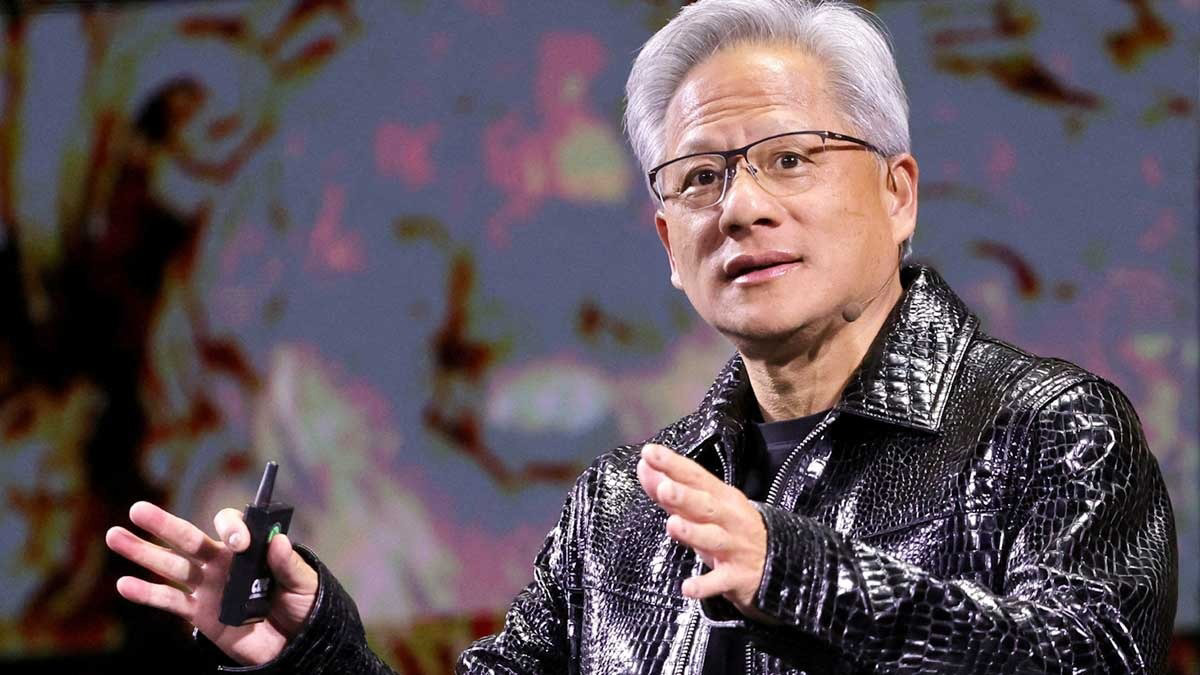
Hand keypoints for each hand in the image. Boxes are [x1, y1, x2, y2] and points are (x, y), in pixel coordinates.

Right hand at [105, 501, 317, 665]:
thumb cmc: (304, 606)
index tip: (238, 543)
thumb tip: (277, 539)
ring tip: (114, 535)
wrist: (297, 644)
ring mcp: (208, 587)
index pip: (231, 526)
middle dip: (163, 525)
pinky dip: (147, 594)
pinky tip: (124, 584)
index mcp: (249, 550)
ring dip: (143, 552)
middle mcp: (222, 563)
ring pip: (170, 566)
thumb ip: (288, 564)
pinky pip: (170, 602)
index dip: (232, 528)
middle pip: (188, 539)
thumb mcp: (304, 583)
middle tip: (137, 509)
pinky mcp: (200, 614)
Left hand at [637, 443, 767, 614]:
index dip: (673, 464)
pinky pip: (719, 582)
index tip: (650, 453)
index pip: (695, 476)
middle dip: (685, 497)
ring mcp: (734, 547)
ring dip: (693, 532)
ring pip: (713, 538)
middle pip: (706, 505)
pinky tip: (687, 588)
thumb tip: (644, 466)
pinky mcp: (736, 576)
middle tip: (665, 488)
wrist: (777, 564)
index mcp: (721, 497)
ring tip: (672, 525)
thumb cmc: (731, 530)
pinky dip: (704, 585)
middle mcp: (729, 518)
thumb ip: (671, 487)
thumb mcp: (704, 506)